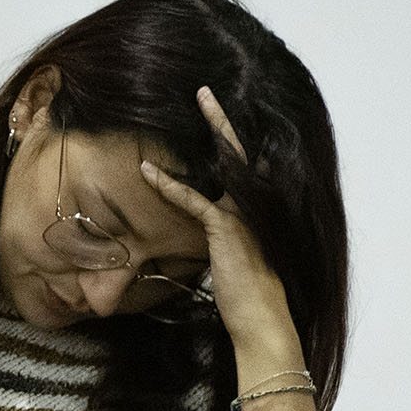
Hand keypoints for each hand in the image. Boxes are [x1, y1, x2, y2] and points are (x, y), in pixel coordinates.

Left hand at [140, 86, 304, 378]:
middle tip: (204, 90)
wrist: (262, 320)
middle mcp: (256, 204)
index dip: (230, 138)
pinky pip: (195, 200)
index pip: (244, 164)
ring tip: (192, 103)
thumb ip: (222, 235)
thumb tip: (208, 230)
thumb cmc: (245, 294)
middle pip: (238, 151)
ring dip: (206, 132)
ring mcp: (245, 213)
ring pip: (222, 163)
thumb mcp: (232, 257)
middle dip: (222, 119)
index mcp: (258, 208)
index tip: (215, 114)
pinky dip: (169, 187)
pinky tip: (148, 173)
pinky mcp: (227, 229)